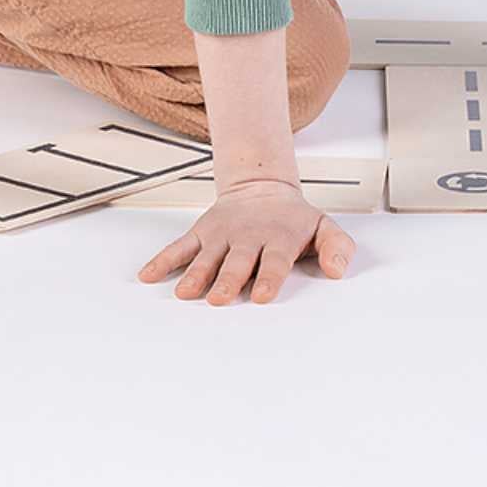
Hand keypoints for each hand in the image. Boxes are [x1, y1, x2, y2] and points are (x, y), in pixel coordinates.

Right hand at [137, 177, 355, 304]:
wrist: (264, 188)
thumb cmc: (293, 220)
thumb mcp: (323, 227)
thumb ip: (336, 248)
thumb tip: (339, 270)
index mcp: (279, 238)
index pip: (276, 260)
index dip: (270, 277)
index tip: (261, 296)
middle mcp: (249, 237)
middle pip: (238, 261)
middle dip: (228, 279)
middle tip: (219, 299)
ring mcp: (223, 235)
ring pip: (207, 256)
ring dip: (196, 273)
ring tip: (185, 292)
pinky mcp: (202, 233)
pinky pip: (179, 247)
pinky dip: (163, 260)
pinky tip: (148, 275)